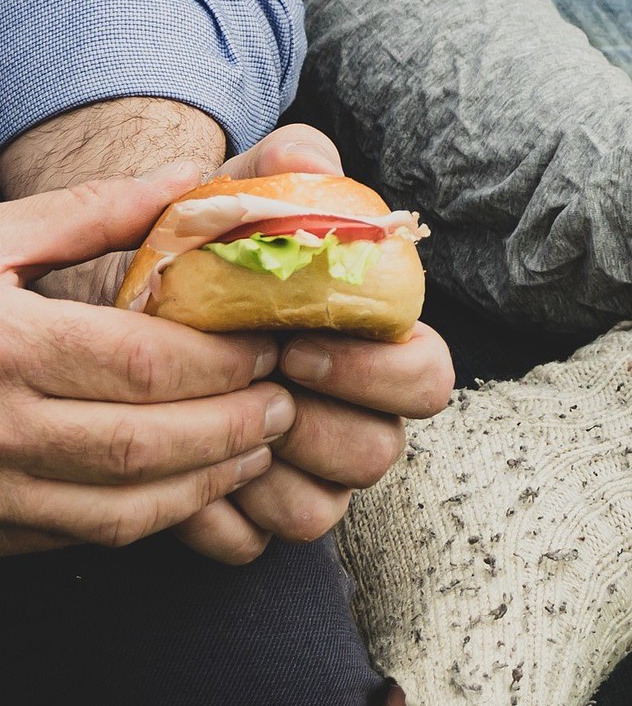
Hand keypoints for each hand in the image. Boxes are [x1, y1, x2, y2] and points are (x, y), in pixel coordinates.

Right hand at [0, 165, 287, 555]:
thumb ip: (88, 213)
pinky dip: (156, 515)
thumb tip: (189, 180)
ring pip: (127, 506)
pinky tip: (196, 482)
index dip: (226, 361)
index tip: (272, 342)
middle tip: (288, 401)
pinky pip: (88, 536)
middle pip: (151, 443)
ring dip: (211, 481)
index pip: (147, 364)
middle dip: (237, 425)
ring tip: (261, 444)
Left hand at [169, 126, 454, 560]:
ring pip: (324, 510)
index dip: (374, 372)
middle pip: (380, 455)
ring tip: (210, 422)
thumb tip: (312, 162)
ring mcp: (309, 475)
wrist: (128, 306)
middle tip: (253, 385)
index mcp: (377, 350)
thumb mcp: (239, 200)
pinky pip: (255, 543)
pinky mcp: (253, 519)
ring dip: (265, 471)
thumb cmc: (203, 252)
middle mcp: (357, 419)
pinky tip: (182, 464)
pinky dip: (216, 515)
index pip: (429, 379)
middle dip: (315, 425)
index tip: (298, 343)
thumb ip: (285, 171)